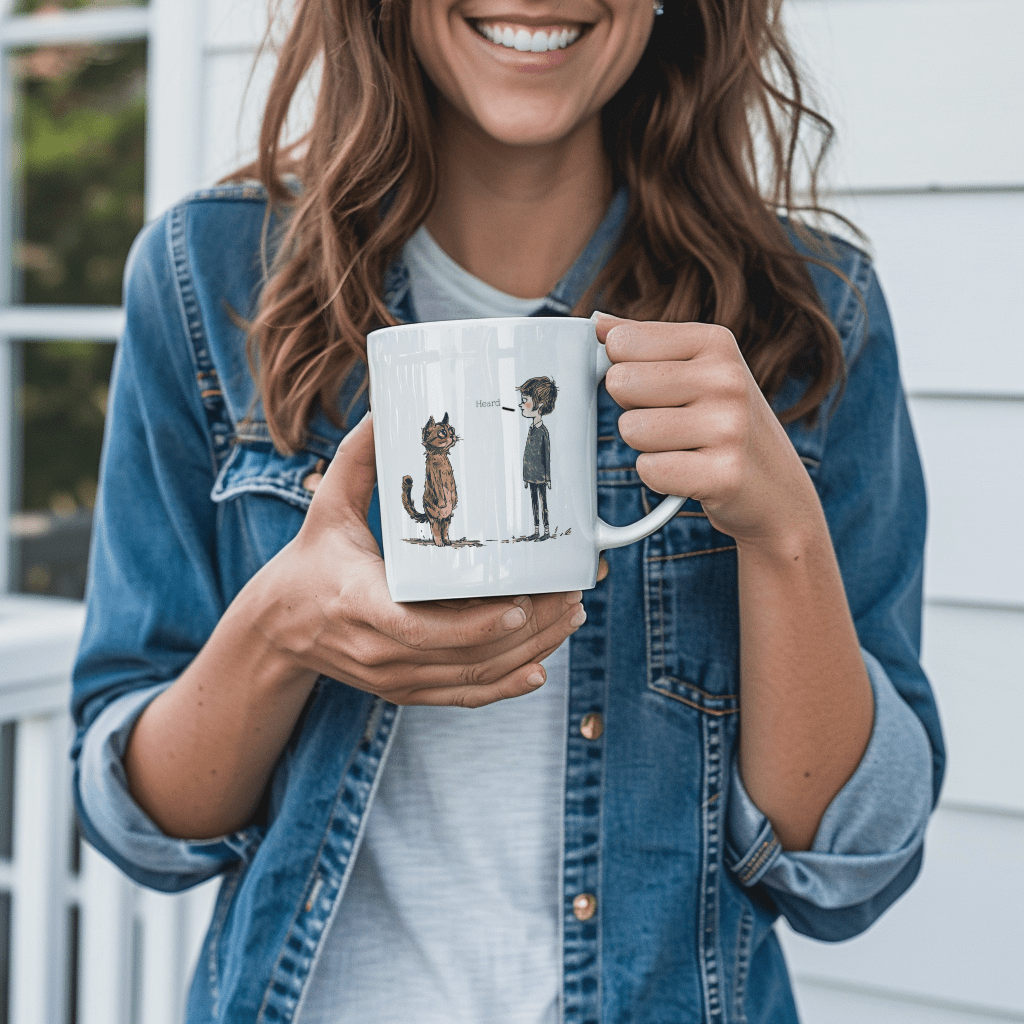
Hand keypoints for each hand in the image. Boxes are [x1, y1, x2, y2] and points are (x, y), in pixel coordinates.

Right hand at [250, 414, 586, 707]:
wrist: (277, 628)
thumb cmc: (311, 561)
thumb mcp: (328, 506)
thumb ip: (358, 458)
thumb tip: (386, 405)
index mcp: (358, 603)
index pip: (420, 628)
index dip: (476, 624)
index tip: (522, 603)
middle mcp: (377, 650)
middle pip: (464, 656)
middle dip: (527, 631)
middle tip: (569, 596)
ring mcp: (392, 677)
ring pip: (471, 678)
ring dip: (528, 652)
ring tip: (568, 616)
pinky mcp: (402, 690)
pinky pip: (461, 698)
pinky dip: (504, 687)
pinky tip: (539, 668)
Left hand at [594, 313, 822, 549]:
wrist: (777, 488)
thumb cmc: (723, 421)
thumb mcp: (698, 369)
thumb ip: (647, 344)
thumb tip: (597, 323)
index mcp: (715, 342)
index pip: (621, 341)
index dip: (623, 369)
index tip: (657, 387)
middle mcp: (727, 379)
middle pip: (621, 383)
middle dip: (633, 408)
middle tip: (670, 421)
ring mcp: (729, 427)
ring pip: (631, 429)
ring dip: (646, 446)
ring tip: (683, 447)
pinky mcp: (723, 475)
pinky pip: (648, 470)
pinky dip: (658, 476)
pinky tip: (689, 472)